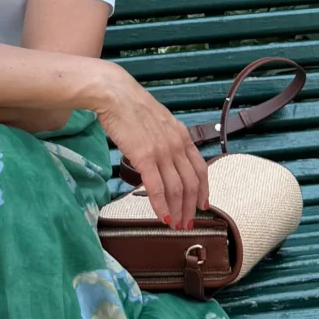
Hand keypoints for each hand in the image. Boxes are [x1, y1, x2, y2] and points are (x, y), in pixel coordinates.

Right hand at [86, 64, 208, 227]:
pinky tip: (161, 216)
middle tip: (187, 223)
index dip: (203, 190)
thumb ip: (166, 139)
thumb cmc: (132, 106)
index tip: (203, 205)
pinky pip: (157, 187)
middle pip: (191, 183)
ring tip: (175, 224)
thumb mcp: (159, 121)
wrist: (115, 94)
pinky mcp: (145, 157)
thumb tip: (164, 158)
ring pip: (177, 188)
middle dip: (191, 207)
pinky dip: (161, 205)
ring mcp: (163, 151)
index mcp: (182, 136)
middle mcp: (177, 145)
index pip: (200, 169)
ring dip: (178, 210)